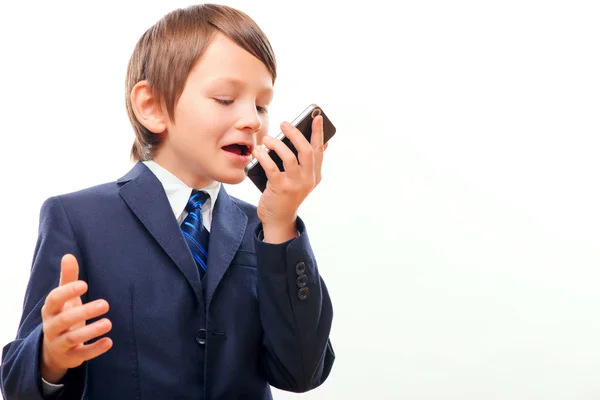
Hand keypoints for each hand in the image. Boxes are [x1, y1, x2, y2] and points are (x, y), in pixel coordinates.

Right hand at [40, 254, 112, 383]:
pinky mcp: (71, 356)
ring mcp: (60, 343)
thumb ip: (67, 278)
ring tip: (108, 323)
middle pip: (65, 320)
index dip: (67, 292)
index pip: (54, 300)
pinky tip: (109, 341)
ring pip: (73, 338)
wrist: (54, 350)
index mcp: (51, 310)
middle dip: (84, 312)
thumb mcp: (64, 299)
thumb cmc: (63, 315)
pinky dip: (95, 349)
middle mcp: (52, 327)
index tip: (84, 284)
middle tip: (105, 304)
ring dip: (91, 331)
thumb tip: (68, 255)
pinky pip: (82, 354)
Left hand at [254, 115, 327, 242]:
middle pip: (306, 150)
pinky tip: (258, 151)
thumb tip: (322, 142)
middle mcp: (308, 179)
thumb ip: (309, 162)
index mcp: (315, 174)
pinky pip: (272, 168)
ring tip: (267, 139)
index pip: (319, 149)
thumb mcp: (302, 179)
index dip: (318, 132)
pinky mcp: (280, 189)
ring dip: (276, 144)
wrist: (279, 219)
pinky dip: (264, 157)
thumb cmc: (287, 194)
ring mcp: (295, 184)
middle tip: (283, 123)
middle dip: (295, 134)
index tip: (317, 116)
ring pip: (290, 157)